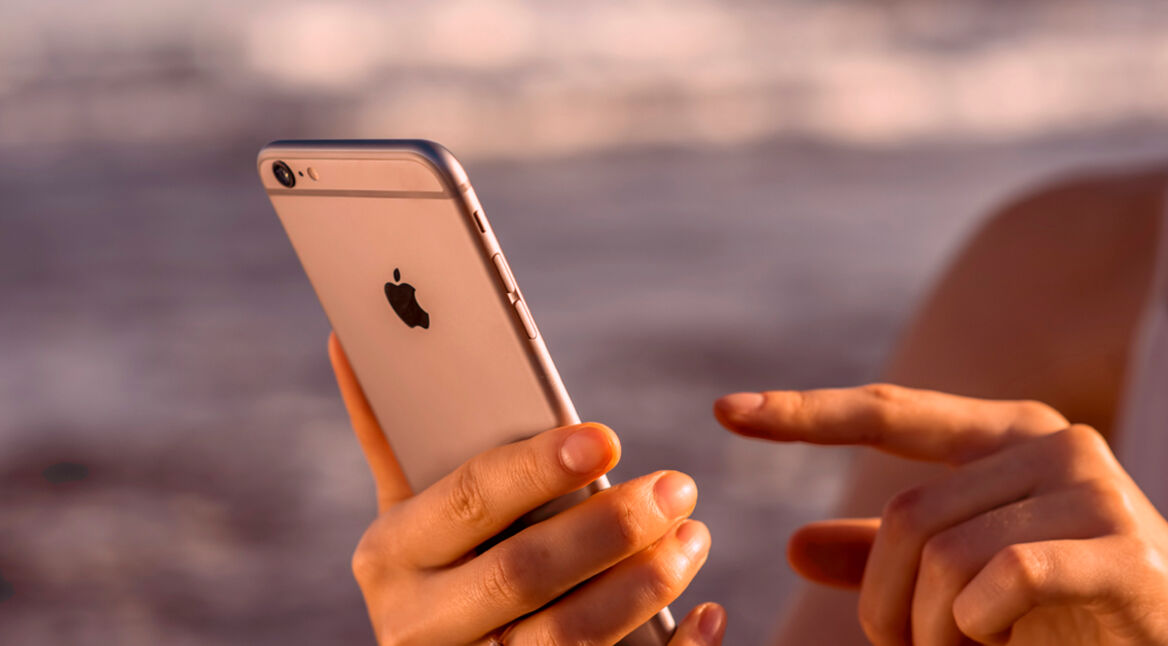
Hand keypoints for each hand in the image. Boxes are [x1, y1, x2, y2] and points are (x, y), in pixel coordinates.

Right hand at [329, 333, 725, 645]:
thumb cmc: (436, 565)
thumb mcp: (408, 512)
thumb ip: (392, 436)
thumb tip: (351, 337)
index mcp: (391, 554)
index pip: (468, 499)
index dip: (537, 468)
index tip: (606, 438)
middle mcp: (419, 624)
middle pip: (522, 573)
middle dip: (607, 528)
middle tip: (677, 488)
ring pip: (565, 640)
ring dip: (643, 586)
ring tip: (693, 537)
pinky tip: (705, 617)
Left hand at [715, 384, 1167, 645]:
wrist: (1160, 643)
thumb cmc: (1060, 613)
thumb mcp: (958, 577)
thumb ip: (885, 557)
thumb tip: (797, 546)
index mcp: (1005, 435)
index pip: (889, 411)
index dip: (803, 413)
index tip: (724, 410)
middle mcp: (1049, 443)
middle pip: (905, 515)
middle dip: (888, 601)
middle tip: (911, 645)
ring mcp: (1091, 489)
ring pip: (943, 555)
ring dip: (934, 628)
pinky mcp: (1121, 550)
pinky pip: (1000, 579)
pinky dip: (979, 626)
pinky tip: (1007, 641)